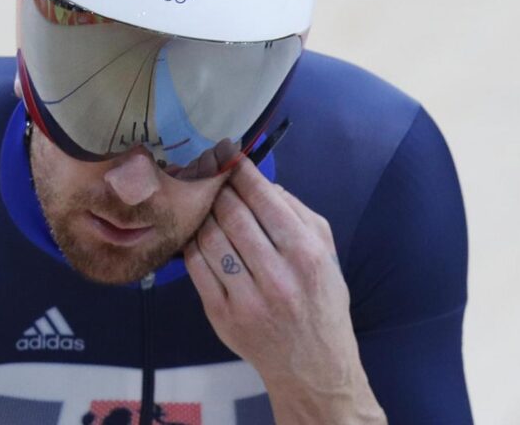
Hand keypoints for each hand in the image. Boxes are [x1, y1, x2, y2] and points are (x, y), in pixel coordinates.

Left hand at [184, 158, 385, 423]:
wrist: (313, 367)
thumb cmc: (321, 301)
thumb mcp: (326, 253)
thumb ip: (298, 213)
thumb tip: (260, 182)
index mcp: (305, 254)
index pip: (263, 199)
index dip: (240, 171)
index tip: (227, 153)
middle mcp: (277, 275)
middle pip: (231, 214)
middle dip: (217, 188)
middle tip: (210, 175)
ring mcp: (246, 298)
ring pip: (208, 238)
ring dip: (202, 214)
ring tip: (204, 204)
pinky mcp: (221, 316)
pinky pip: (196, 267)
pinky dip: (193, 244)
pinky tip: (198, 235)